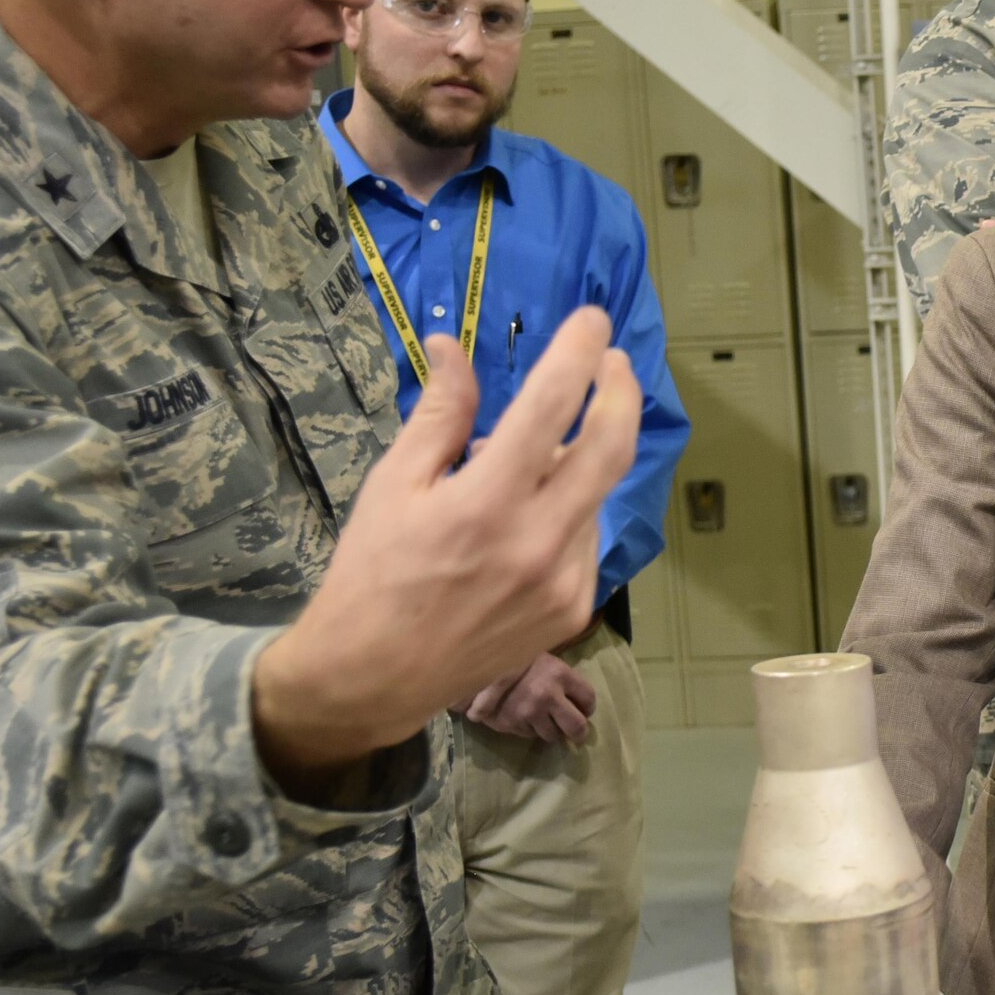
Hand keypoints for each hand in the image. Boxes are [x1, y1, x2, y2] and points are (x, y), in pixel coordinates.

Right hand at [252, 308, 638, 798]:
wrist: (376, 676)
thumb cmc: (373, 572)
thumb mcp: (393, 483)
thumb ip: (440, 414)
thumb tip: (454, 345)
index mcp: (486, 501)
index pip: (553, 406)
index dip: (578, 352)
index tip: (592, 318)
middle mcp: (538, 541)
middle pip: (613, 447)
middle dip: (621, 391)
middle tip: (612, 361)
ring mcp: (564, 581)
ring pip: (597, 494)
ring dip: (579, 460)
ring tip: (528, 461)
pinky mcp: (573, 610)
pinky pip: (586, 538)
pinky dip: (569, 510)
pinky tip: (528, 519)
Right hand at [467, 652, 596, 742]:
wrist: (478, 664)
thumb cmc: (517, 659)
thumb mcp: (546, 661)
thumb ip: (564, 681)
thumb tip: (581, 707)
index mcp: (560, 674)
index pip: (589, 699)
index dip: (587, 708)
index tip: (582, 710)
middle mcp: (548, 695)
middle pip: (577, 727)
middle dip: (578, 733)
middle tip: (574, 733)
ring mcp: (529, 712)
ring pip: (552, 736)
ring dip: (550, 730)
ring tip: (542, 718)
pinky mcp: (512, 724)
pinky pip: (530, 735)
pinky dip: (529, 729)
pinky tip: (522, 715)